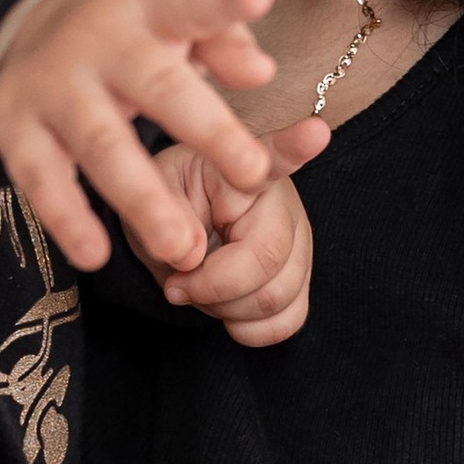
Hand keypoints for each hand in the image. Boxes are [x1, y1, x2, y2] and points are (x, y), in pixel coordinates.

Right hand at [0, 0, 279, 277]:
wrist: (21, 27)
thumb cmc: (130, 32)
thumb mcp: (174, 17)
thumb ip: (224, 42)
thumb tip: (262, 73)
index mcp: (148, 6)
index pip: (190, 1)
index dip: (224, 2)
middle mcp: (99, 44)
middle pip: (155, 85)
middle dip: (206, 129)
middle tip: (253, 174)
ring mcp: (53, 87)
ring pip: (101, 145)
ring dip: (143, 198)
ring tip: (185, 247)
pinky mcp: (15, 130)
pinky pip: (42, 180)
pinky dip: (67, 219)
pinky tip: (95, 256)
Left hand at [148, 117, 326, 344]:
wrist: (172, 232)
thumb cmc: (164, 204)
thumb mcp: (147, 198)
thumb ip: (165, 218)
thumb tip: (194, 259)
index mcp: (239, 168)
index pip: (273, 155)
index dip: (296, 147)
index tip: (315, 132)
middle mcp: (282, 201)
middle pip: (268, 258)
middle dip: (214, 287)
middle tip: (176, 285)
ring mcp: (300, 240)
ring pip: (278, 297)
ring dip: (226, 309)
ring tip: (199, 290)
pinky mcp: (301, 277)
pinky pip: (290, 319)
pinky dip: (251, 330)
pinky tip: (227, 315)